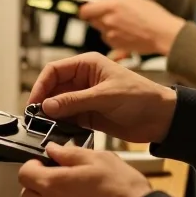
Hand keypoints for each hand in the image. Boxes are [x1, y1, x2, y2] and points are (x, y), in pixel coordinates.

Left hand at [18, 143, 151, 196]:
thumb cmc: (124, 193)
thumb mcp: (99, 159)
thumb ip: (71, 154)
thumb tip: (55, 150)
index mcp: (53, 184)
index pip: (24, 173)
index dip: (33, 166)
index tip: (44, 165)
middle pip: (28, 195)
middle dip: (38, 186)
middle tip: (58, 180)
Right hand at [29, 52, 175, 143]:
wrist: (161, 118)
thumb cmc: (141, 97)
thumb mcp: (106, 96)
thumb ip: (75, 101)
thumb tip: (48, 105)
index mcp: (88, 65)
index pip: (55, 70)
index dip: (41, 85)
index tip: (34, 102)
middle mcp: (83, 80)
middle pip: (53, 88)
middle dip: (43, 101)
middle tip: (35, 117)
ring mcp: (85, 98)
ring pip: (58, 104)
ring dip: (51, 115)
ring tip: (44, 126)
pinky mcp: (89, 115)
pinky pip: (68, 118)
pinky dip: (60, 125)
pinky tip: (57, 131)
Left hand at [79, 0, 184, 55]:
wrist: (163, 34)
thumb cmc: (152, 15)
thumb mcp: (136, 0)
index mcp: (111, 6)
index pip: (85, 9)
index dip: (85, 9)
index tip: (88, 8)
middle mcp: (107, 20)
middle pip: (90, 20)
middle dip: (95, 17)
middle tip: (106, 15)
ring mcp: (110, 34)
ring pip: (100, 30)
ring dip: (104, 27)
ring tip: (121, 24)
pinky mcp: (115, 45)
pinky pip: (108, 39)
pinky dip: (112, 36)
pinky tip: (125, 33)